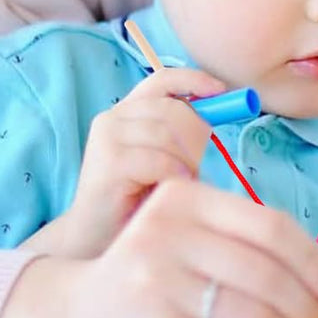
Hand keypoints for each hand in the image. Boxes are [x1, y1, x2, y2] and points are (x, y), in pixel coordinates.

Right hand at [0, 178, 317, 317]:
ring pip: (256, 312)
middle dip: (306, 305)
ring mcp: (161, 278)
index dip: (313, 259)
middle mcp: (170, 229)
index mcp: (185, 197)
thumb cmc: (146, 276)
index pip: (270, 226)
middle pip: (268, 271)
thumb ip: (241, 244)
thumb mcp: (186, 238)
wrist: (66, 317)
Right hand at [59, 66, 228, 258]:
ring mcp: (107, 138)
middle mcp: (112, 118)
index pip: (162, 79)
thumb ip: (180, 131)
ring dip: (186, 161)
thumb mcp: (163, 157)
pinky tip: (172, 189)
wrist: (96, 238)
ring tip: (181, 182)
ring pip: (168, 135)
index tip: (221, 90)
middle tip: (197, 166)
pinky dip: (174, 175)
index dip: (193, 80)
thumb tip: (221, 106)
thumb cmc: (136, 198)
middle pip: (173, 109)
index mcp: (127, 111)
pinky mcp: (108, 162)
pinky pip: (160, 160)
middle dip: (197, 137)